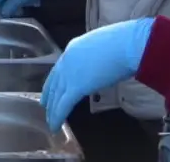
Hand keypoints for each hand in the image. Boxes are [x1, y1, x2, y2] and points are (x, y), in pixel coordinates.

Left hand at [41, 18, 155, 130]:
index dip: (54, 80)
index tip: (50, 89)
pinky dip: (58, 116)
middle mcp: (67, 60)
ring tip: (50, 121)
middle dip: (49, 96)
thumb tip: (98, 66)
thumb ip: (94, 58)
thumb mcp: (102, 47)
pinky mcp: (76, 87)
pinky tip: (55, 126)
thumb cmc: (122, 43)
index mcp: (73, 48)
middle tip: (45, 106)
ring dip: (52, 110)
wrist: (124, 45)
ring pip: (57, 96)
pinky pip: (63, 105)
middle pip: (54, 82)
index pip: (60, 68)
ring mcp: (69, 74)